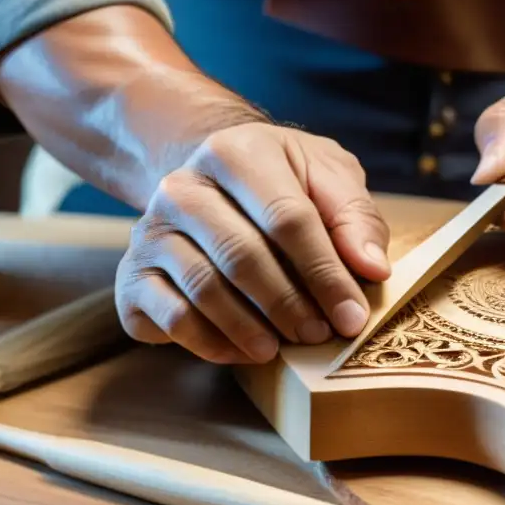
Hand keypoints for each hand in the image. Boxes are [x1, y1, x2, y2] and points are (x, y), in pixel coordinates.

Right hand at [115, 122, 391, 363]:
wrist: (209, 180)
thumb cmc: (281, 182)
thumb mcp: (326, 177)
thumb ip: (354, 216)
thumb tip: (372, 267)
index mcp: (236, 152)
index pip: (286, 217)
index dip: (324, 272)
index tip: (352, 314)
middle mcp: (182, 187)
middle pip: (242, 255)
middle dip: (288, 305)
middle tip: (319, 336)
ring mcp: (150, 230)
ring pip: (203, 289)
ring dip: (250, 329)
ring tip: (283, 349)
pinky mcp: (132, 273)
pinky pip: (170, 317)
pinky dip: (209, 343)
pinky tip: (243, 352)